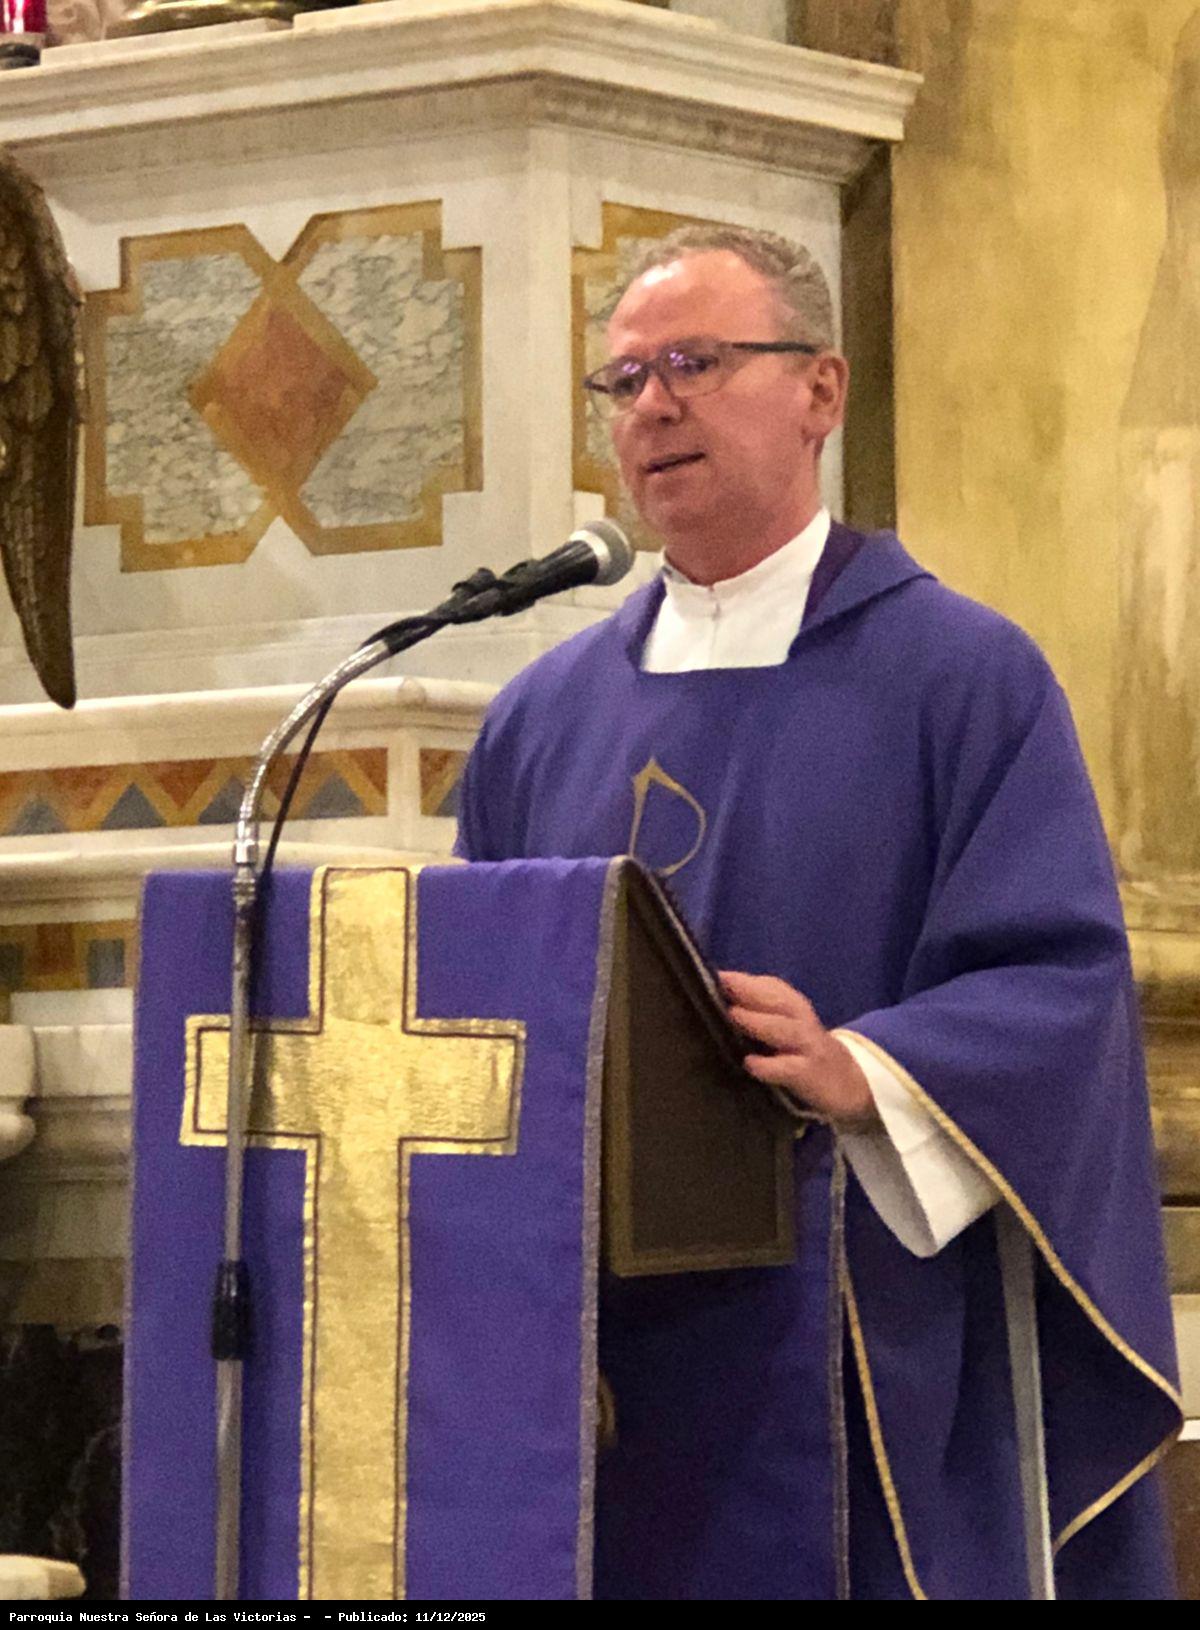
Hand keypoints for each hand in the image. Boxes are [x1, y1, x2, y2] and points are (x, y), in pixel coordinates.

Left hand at [719, 970, 879, 1128]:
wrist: (850, 1084)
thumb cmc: (804, 1053)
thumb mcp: (789, 1028)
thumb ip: (763, 1014)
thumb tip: (721, 1000)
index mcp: (796, 1009)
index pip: (774, 988)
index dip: (747, 980)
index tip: (718, 975)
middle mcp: (804, 1023)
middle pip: (781, 1002)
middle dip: (752, 991)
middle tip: (722, 985)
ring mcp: (810, 1049)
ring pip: (788, 1030)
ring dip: (761, 1021)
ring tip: (734, 1015)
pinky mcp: (812, 1075)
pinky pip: (791, 1068)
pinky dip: (771, 1066)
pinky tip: (751, 1064)